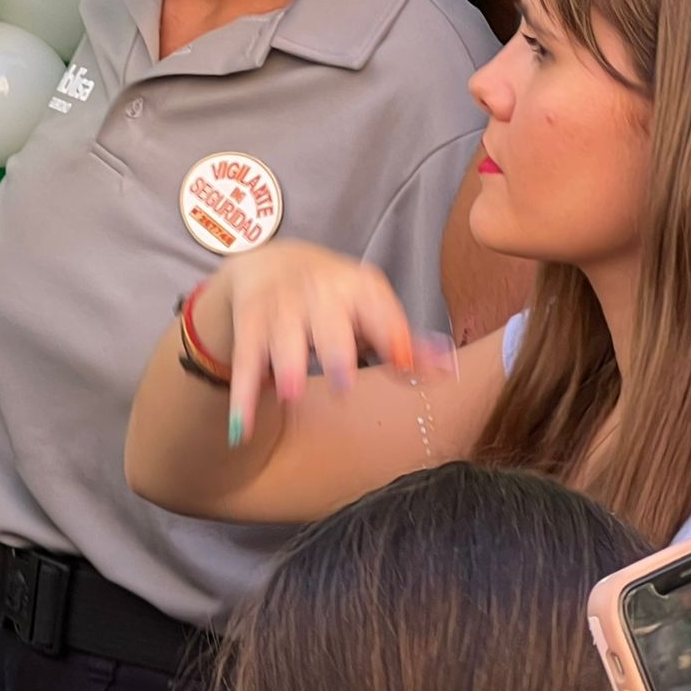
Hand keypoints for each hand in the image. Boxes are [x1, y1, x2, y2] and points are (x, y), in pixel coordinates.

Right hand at [193, 240, 434, 430]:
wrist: (271, 262)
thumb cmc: (335, 300)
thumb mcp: (370, 309)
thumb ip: (405, 342)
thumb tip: (449, 369)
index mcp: (358, 287)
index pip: (378, 309)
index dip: (390, 332)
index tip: (403, 362)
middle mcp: (318, 292)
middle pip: (327, 321)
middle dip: (334, 350)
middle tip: (342, 383)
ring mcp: (280, 306)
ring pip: (281, 336)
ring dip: (286, 364)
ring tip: (291, 393)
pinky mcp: (248, 324)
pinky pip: (245, 361)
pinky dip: (243, 395)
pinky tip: (241, 428)